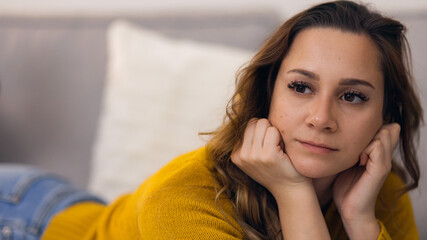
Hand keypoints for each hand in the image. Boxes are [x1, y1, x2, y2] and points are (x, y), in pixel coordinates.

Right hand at [231, 118, 309, 196]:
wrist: (290, 190)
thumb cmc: (276, 170)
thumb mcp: (255, 158)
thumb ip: (249, 141)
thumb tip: (253, 119)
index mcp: (236, 156)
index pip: (248, 125)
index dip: (261, 133)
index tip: (266, 149)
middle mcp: (242, 156)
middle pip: (254, 122)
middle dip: (267, 130)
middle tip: (273, 147)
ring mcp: (253, 156)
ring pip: (264, 124)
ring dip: (274, 133)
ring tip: (277, 149)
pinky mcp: (267, 155)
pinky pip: (274, 131)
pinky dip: (281, 138)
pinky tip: (282, 152)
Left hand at [333, 123, 399, 237]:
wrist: (350, 210)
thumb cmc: (344, 187)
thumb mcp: (344, 162)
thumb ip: (346, 149)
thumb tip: (331, 133)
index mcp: (377, 153)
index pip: (382, 127)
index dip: (368, 128)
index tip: (351, 140)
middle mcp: (384, 155)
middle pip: (385, 127)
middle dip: (368, 131)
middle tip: (353, 145)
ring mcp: (384, 162)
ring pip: (382, 133)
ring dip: (366, 139)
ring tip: (355, 154)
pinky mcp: (380, 169)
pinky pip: (377, 147)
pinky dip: (365, 148)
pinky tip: (357, 160)